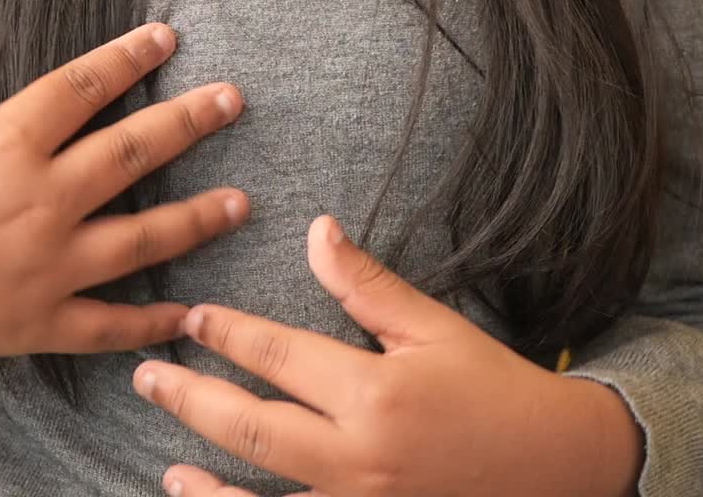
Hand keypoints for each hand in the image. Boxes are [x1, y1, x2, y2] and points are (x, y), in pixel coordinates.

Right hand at [0, 23, 247, 480]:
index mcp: (2, 145)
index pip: (83, 86)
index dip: (129, 56)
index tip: (166, 37)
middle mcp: (38, 202)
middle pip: (134, 151)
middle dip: (190, 120)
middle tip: (231, 101)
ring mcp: (45, 268)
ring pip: (143, 238)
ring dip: (198, 218)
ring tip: (240, 202)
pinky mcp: (38, 324)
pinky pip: (111, 325)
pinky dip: (152, 322)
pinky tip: (188, 312)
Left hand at [132, 216, 643, 496]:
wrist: (555, 467)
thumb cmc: (493, 389)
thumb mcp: (434, 328)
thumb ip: (366, 285)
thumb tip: (316, 230)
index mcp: (375, 394)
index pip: (278, 357)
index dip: (227, 333)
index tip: (191, 316)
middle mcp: (358, 459)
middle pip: (250, 427)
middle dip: (189, 397)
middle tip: (147, 374)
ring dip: (203, 479)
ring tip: (166, 453)